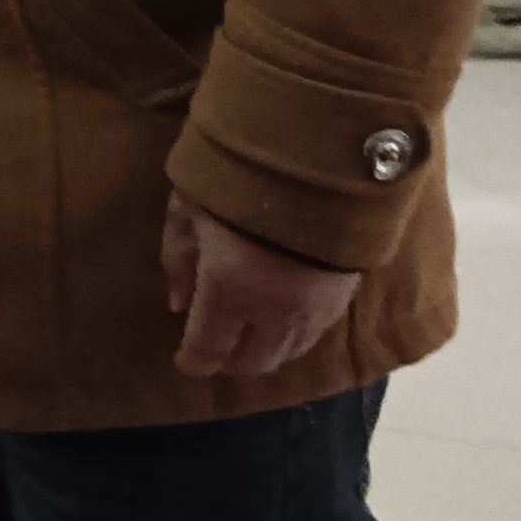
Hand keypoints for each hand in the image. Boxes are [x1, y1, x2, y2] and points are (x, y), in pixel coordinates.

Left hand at [163, 189, 361, 379]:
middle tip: (215, 345)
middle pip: (251, 362)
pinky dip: (294, 336)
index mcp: (228, 291)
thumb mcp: (189, 207)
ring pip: (287, 354)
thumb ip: (179, 258)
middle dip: (229, 360)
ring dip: (263, 350)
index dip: (193, 360)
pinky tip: (284, 319)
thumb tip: (177, 304)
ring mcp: (313, 309)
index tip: (184, 359)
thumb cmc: (239, 176)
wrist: (321, 159)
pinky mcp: (343, 296)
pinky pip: (314, 335)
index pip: (208, 349)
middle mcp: (272, 312)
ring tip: (248, 332)